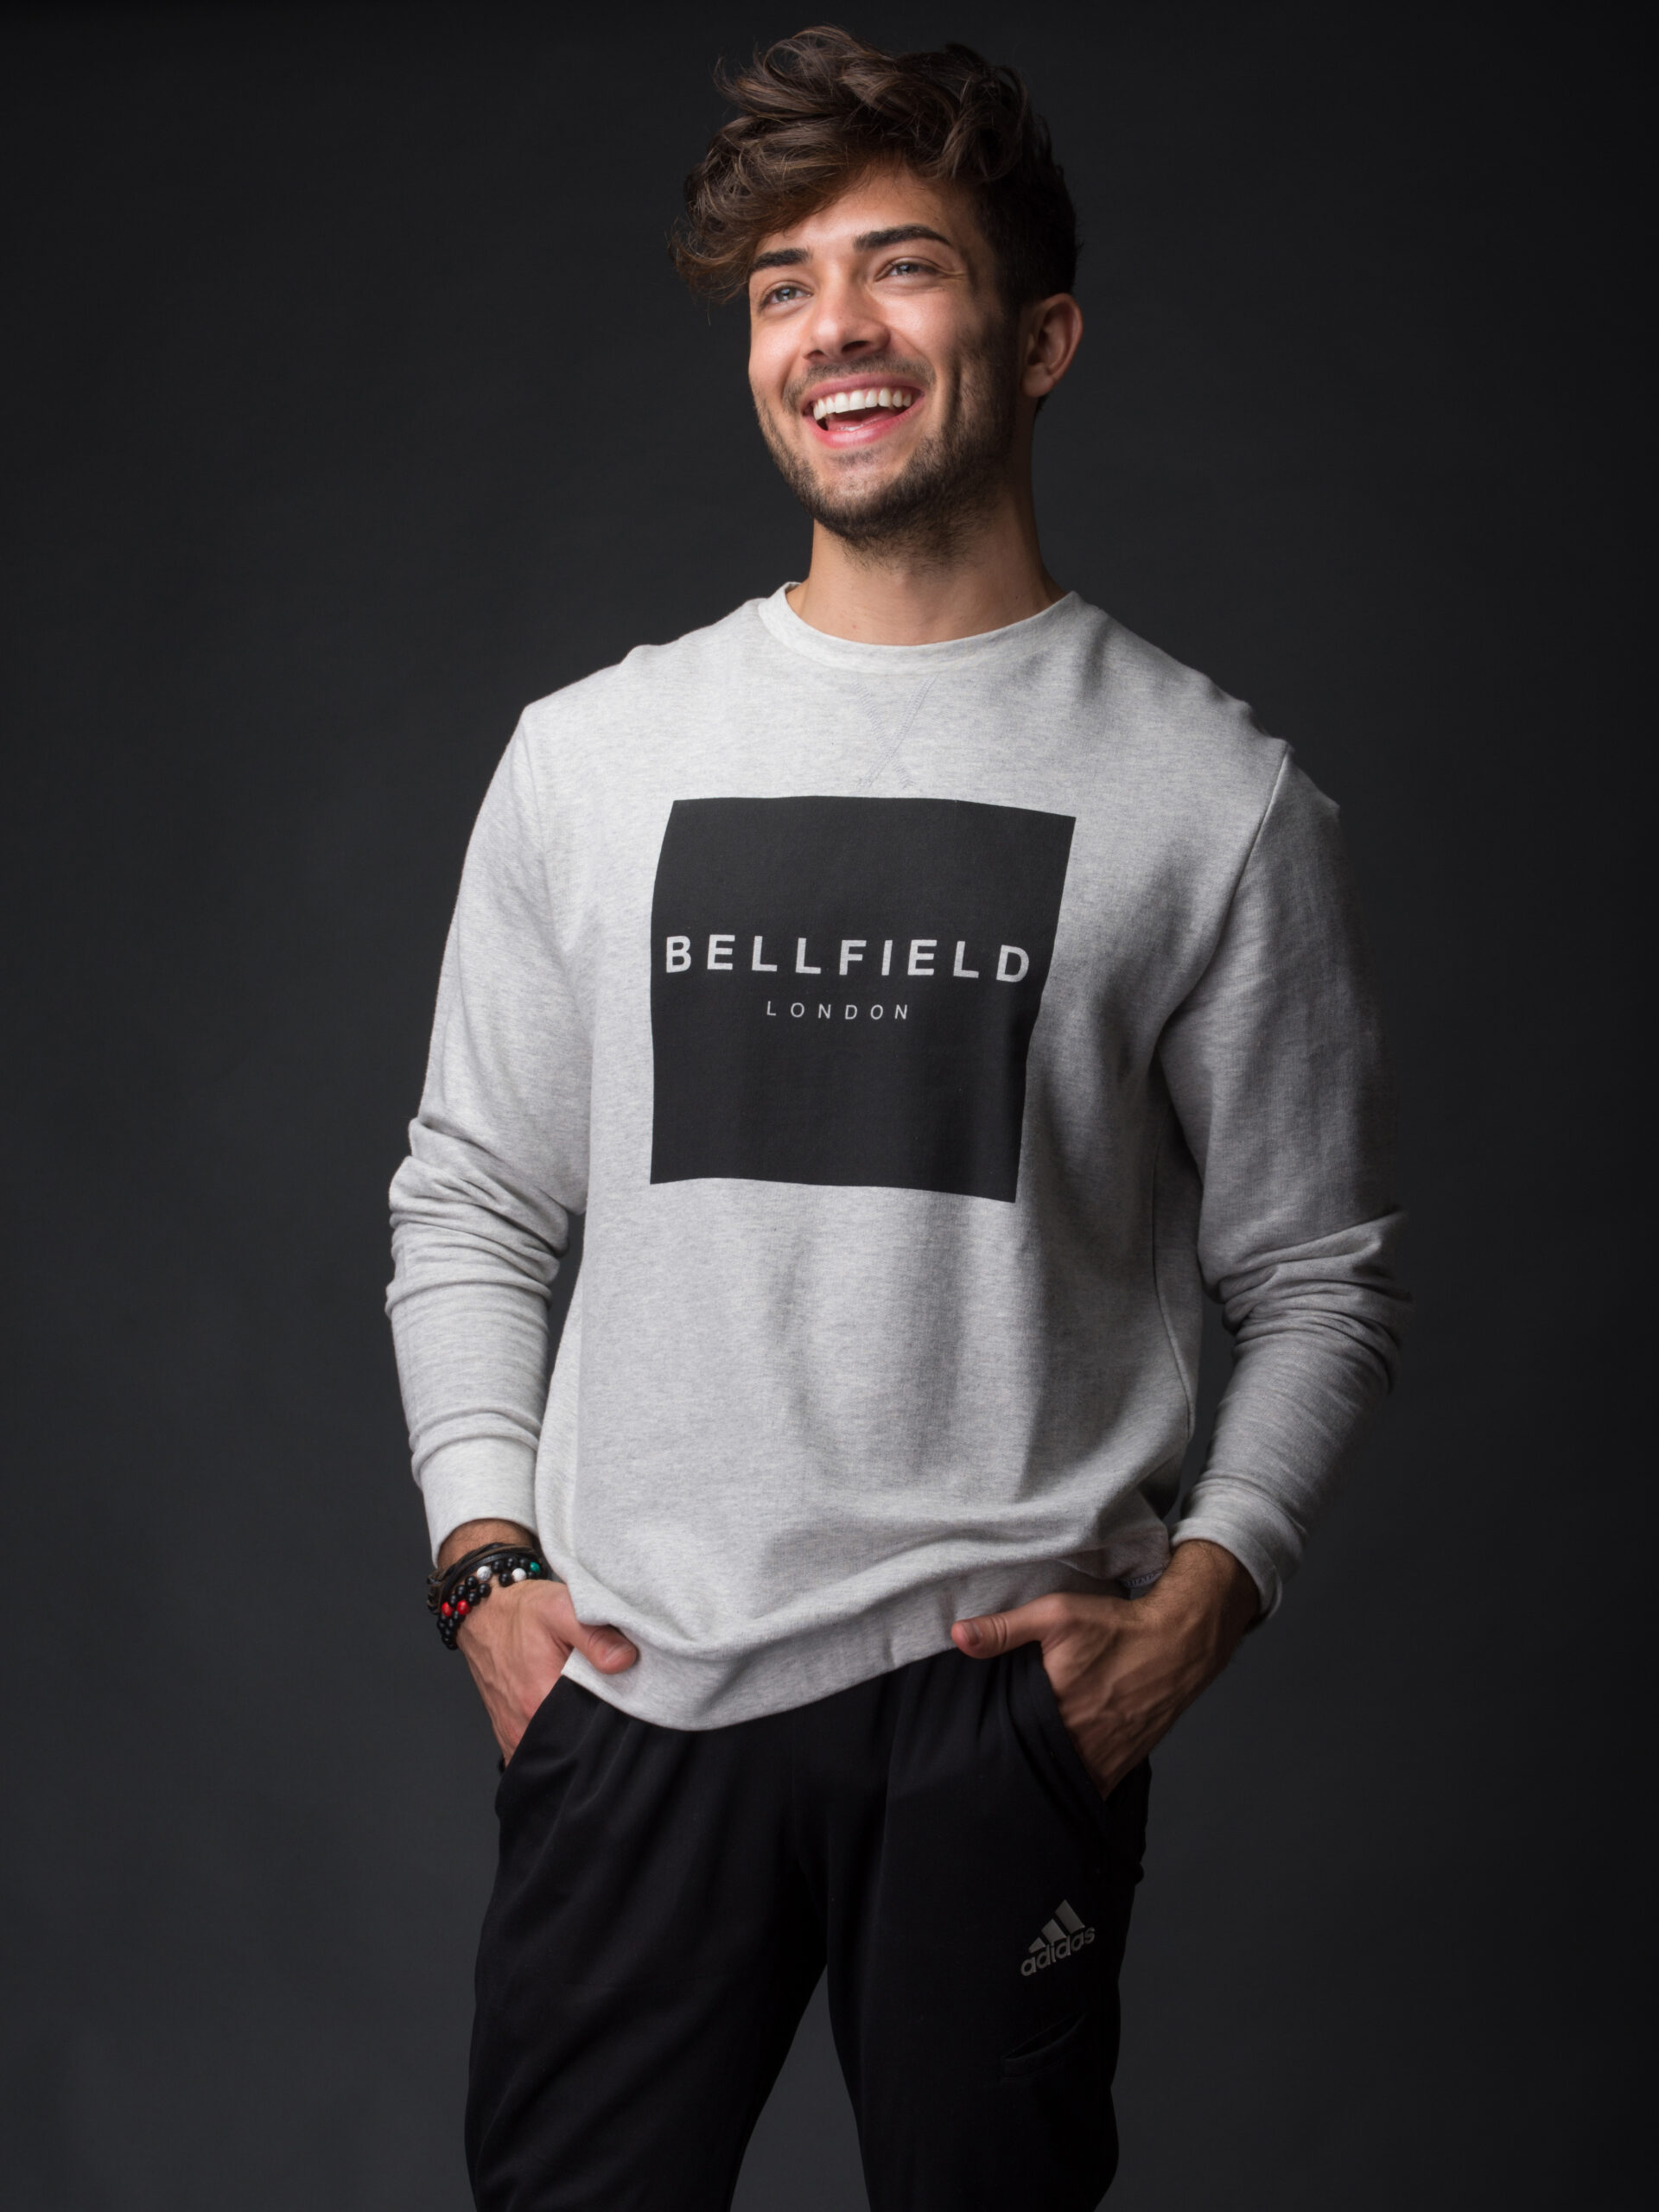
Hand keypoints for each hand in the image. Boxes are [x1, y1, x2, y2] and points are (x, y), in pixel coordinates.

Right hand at [438, 1520, 636, 1763]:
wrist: (483, 1613)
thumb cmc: (520, 1612)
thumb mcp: (561, 1609)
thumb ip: (595, 1636)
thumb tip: (625, 1660)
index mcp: (540, 1699)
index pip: (594, 1726)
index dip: (616, 1710)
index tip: (624, 1691)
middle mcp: (525, 1726)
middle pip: (577, 1741)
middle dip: (596, 1724)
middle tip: (603, 1692)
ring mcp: (514, 1736)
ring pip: (559, 1749)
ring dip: (575, 1732)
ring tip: (583, 1701)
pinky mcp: (510, 1736)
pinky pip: (540, 1750)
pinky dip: (556, 1740)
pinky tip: (565, 1716)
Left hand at [951, 1540, 1259, 1797]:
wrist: (1177, 1643)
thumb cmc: (1116, 1627)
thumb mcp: (1056, 1615)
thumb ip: (1004, 1629)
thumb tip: (957, 1635)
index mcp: (1055, 1708)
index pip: (1008, 1742)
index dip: (988, 1748)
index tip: (971, 1750)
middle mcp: (1080, 1742)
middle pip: (1033, 1768)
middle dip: (1011, 1769)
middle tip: (987, 1769)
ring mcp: (1104, 1758)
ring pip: (1062, 1784)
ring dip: (1042, 1781)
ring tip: (1018, 1777)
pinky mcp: (1122, 1764)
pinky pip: (1091, 1790)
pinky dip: (1073, 1789)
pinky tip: (1056, 1780)